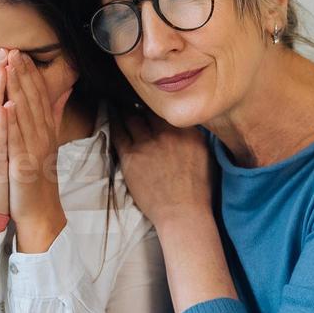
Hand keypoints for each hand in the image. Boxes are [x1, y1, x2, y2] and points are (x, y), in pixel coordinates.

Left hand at [5, 52, 70, 250]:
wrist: (39, 209)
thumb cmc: (38, 175)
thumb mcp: (47, 141)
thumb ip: (53, 114)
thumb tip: (64, 90)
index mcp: (45, 129)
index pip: (39, 96)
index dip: (30, 73)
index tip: (21, 53)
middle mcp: (43, 136)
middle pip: (32, 100)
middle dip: (22, 74)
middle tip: (13, 50)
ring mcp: (34, 149)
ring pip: (25, 115)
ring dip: (17, 90)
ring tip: (8, 69)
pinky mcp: (24, 164)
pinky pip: (17, 140)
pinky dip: (11, 123)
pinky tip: (5, 106)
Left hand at [115, 113, 213, 233]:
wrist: (183, 213)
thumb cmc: (198, 191)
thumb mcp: (205, 155)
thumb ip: (193, 136)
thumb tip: (184, 125)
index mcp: (188, 131)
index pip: (168, 109)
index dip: (157, 104)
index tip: (151, 102)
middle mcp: (168, 132)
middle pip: (148, 109)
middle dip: (139, 104)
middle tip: (129, 99)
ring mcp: (148, 143)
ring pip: (131, 117)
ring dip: (123, 110)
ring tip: (115, 103)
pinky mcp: (131, 156)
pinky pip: (117, 133)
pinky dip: (112, 122)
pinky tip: (108, 114)